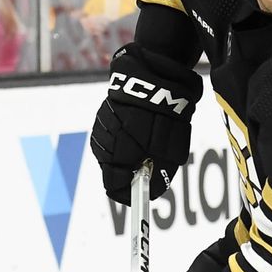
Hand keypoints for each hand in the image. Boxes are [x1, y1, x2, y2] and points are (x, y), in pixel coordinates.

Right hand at [90, 43, 202, 203]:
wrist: (154, 79)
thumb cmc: (166, 118)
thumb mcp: (170, 152)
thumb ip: (158, 175)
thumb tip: (152, 191)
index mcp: (119, 156)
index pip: (115, 188)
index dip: (129, 192)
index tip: (141, 191)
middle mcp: (105, 145)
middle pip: (112, 171)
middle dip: (129, 170)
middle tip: (148, 159)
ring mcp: (101, 129)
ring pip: (109, 154)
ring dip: (125, 153)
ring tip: (143, 137)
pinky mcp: (102, 116)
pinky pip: (109, 136)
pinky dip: (121, 137)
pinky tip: (135, 126)